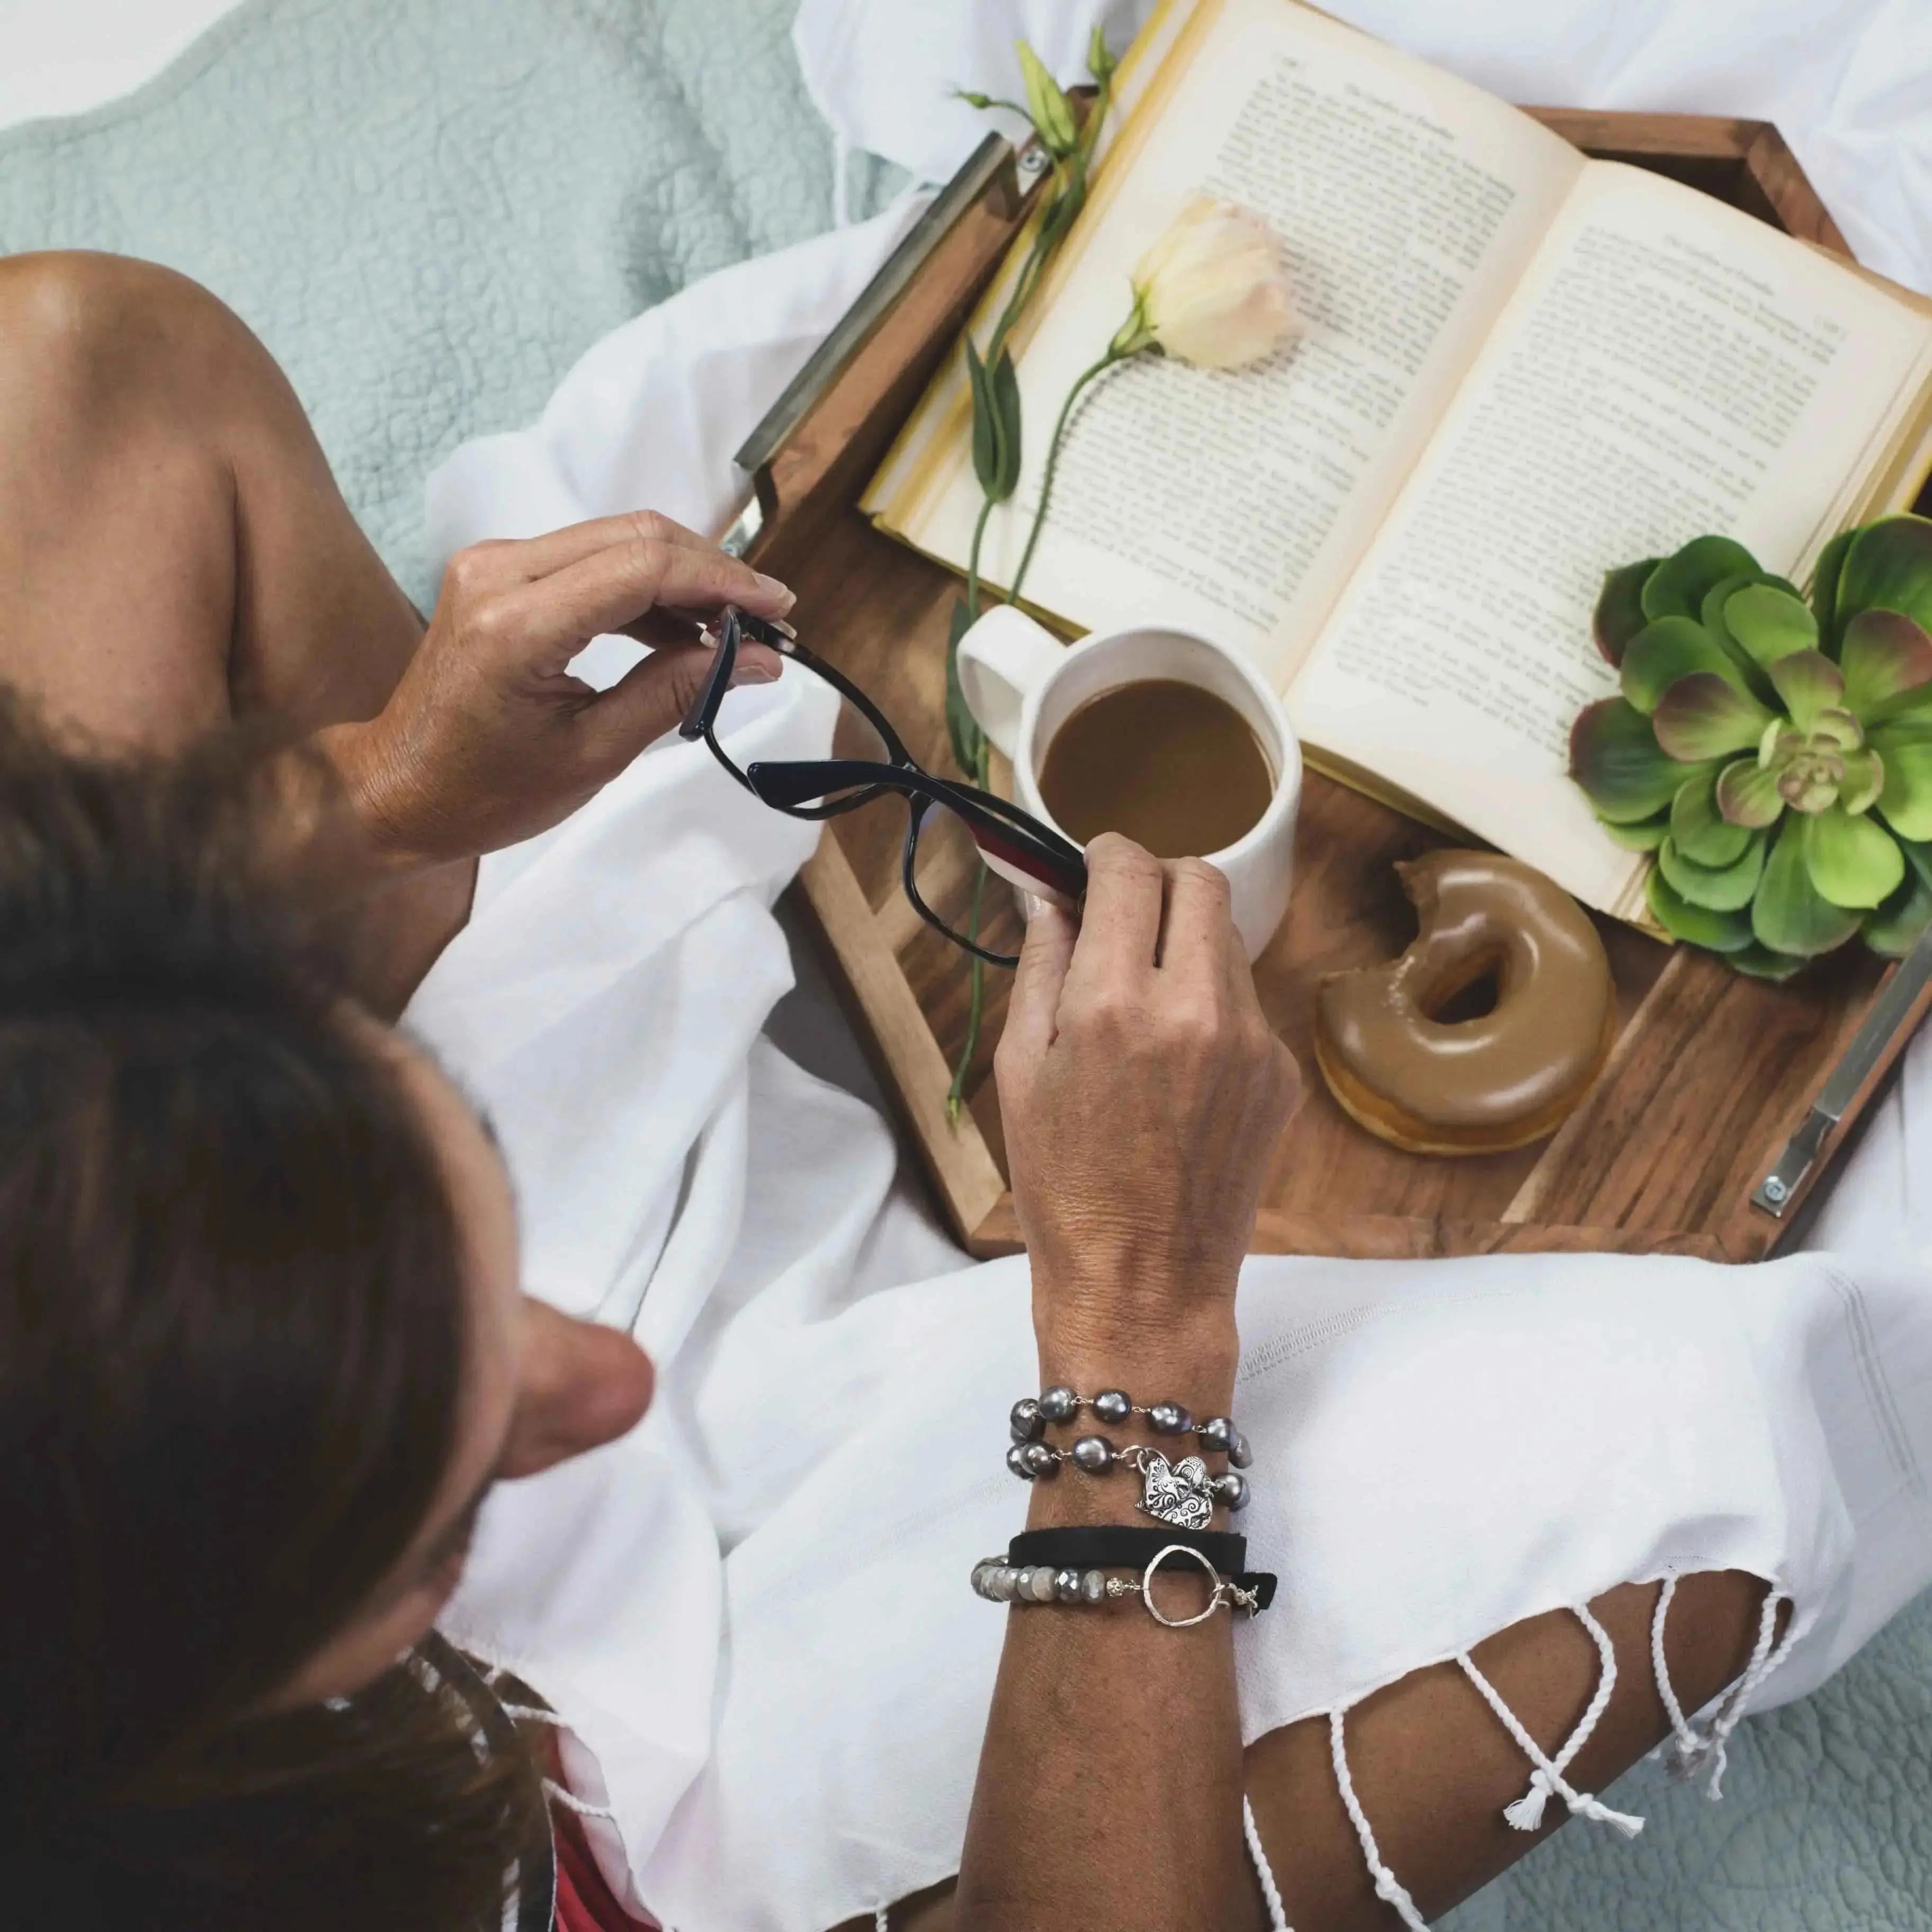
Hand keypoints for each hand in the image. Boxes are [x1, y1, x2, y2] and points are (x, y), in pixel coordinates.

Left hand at [324, 512, 794, 865]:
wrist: (396, 789)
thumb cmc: (486, 792)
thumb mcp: (594, 753)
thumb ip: (677, 691)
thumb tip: (757, 657)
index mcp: (518, 623)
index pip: (645, 568)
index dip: (725, 582)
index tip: (781, 610)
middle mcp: (500, 571)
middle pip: (637, 536)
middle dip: (714, 572)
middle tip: (771, 618)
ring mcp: (494, 563)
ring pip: (618, 539)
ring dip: (685, 576)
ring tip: (738, 628)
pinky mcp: (498, 571)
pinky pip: (591, 559)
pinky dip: (646, 586)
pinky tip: (685, 628)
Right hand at [995, 834, 1301, 1392]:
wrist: (1143, 1283)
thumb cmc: (1064, 1186)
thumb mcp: (1021, 1072)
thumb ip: (1040, 967)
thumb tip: (1046, 895)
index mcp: (1113, 1004)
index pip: (1129, 870)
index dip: (1105, 854)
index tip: (1092, 867)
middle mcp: (1194, 1009)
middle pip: (1200, 880)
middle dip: (1158, 880)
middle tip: (1125, 913)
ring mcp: (1251, 1041)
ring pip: (1229, 938)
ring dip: (1187, 941)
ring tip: (1145, 1000)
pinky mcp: (1281, 1074)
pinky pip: (1248, 1003)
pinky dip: (1212, 1004)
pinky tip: (1178, 1063)